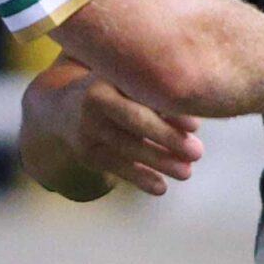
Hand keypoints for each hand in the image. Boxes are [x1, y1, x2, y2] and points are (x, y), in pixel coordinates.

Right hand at [55, 75, 205, 197]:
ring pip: (128, 148)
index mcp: (111, 75)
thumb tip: (200, 107)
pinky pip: (116, 167)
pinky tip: (160, 188)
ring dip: (160, 162)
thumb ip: (156, 91)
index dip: (170, 110)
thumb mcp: (127, 81)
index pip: (143, 93)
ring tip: (187, 173)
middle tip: (197, 152)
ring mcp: (87, 129)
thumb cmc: (114, 91)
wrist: (63, 110)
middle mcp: (94, 100)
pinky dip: (140, 178)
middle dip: (167, 137)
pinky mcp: (86, 153)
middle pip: (135, 121)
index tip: (196, 126)